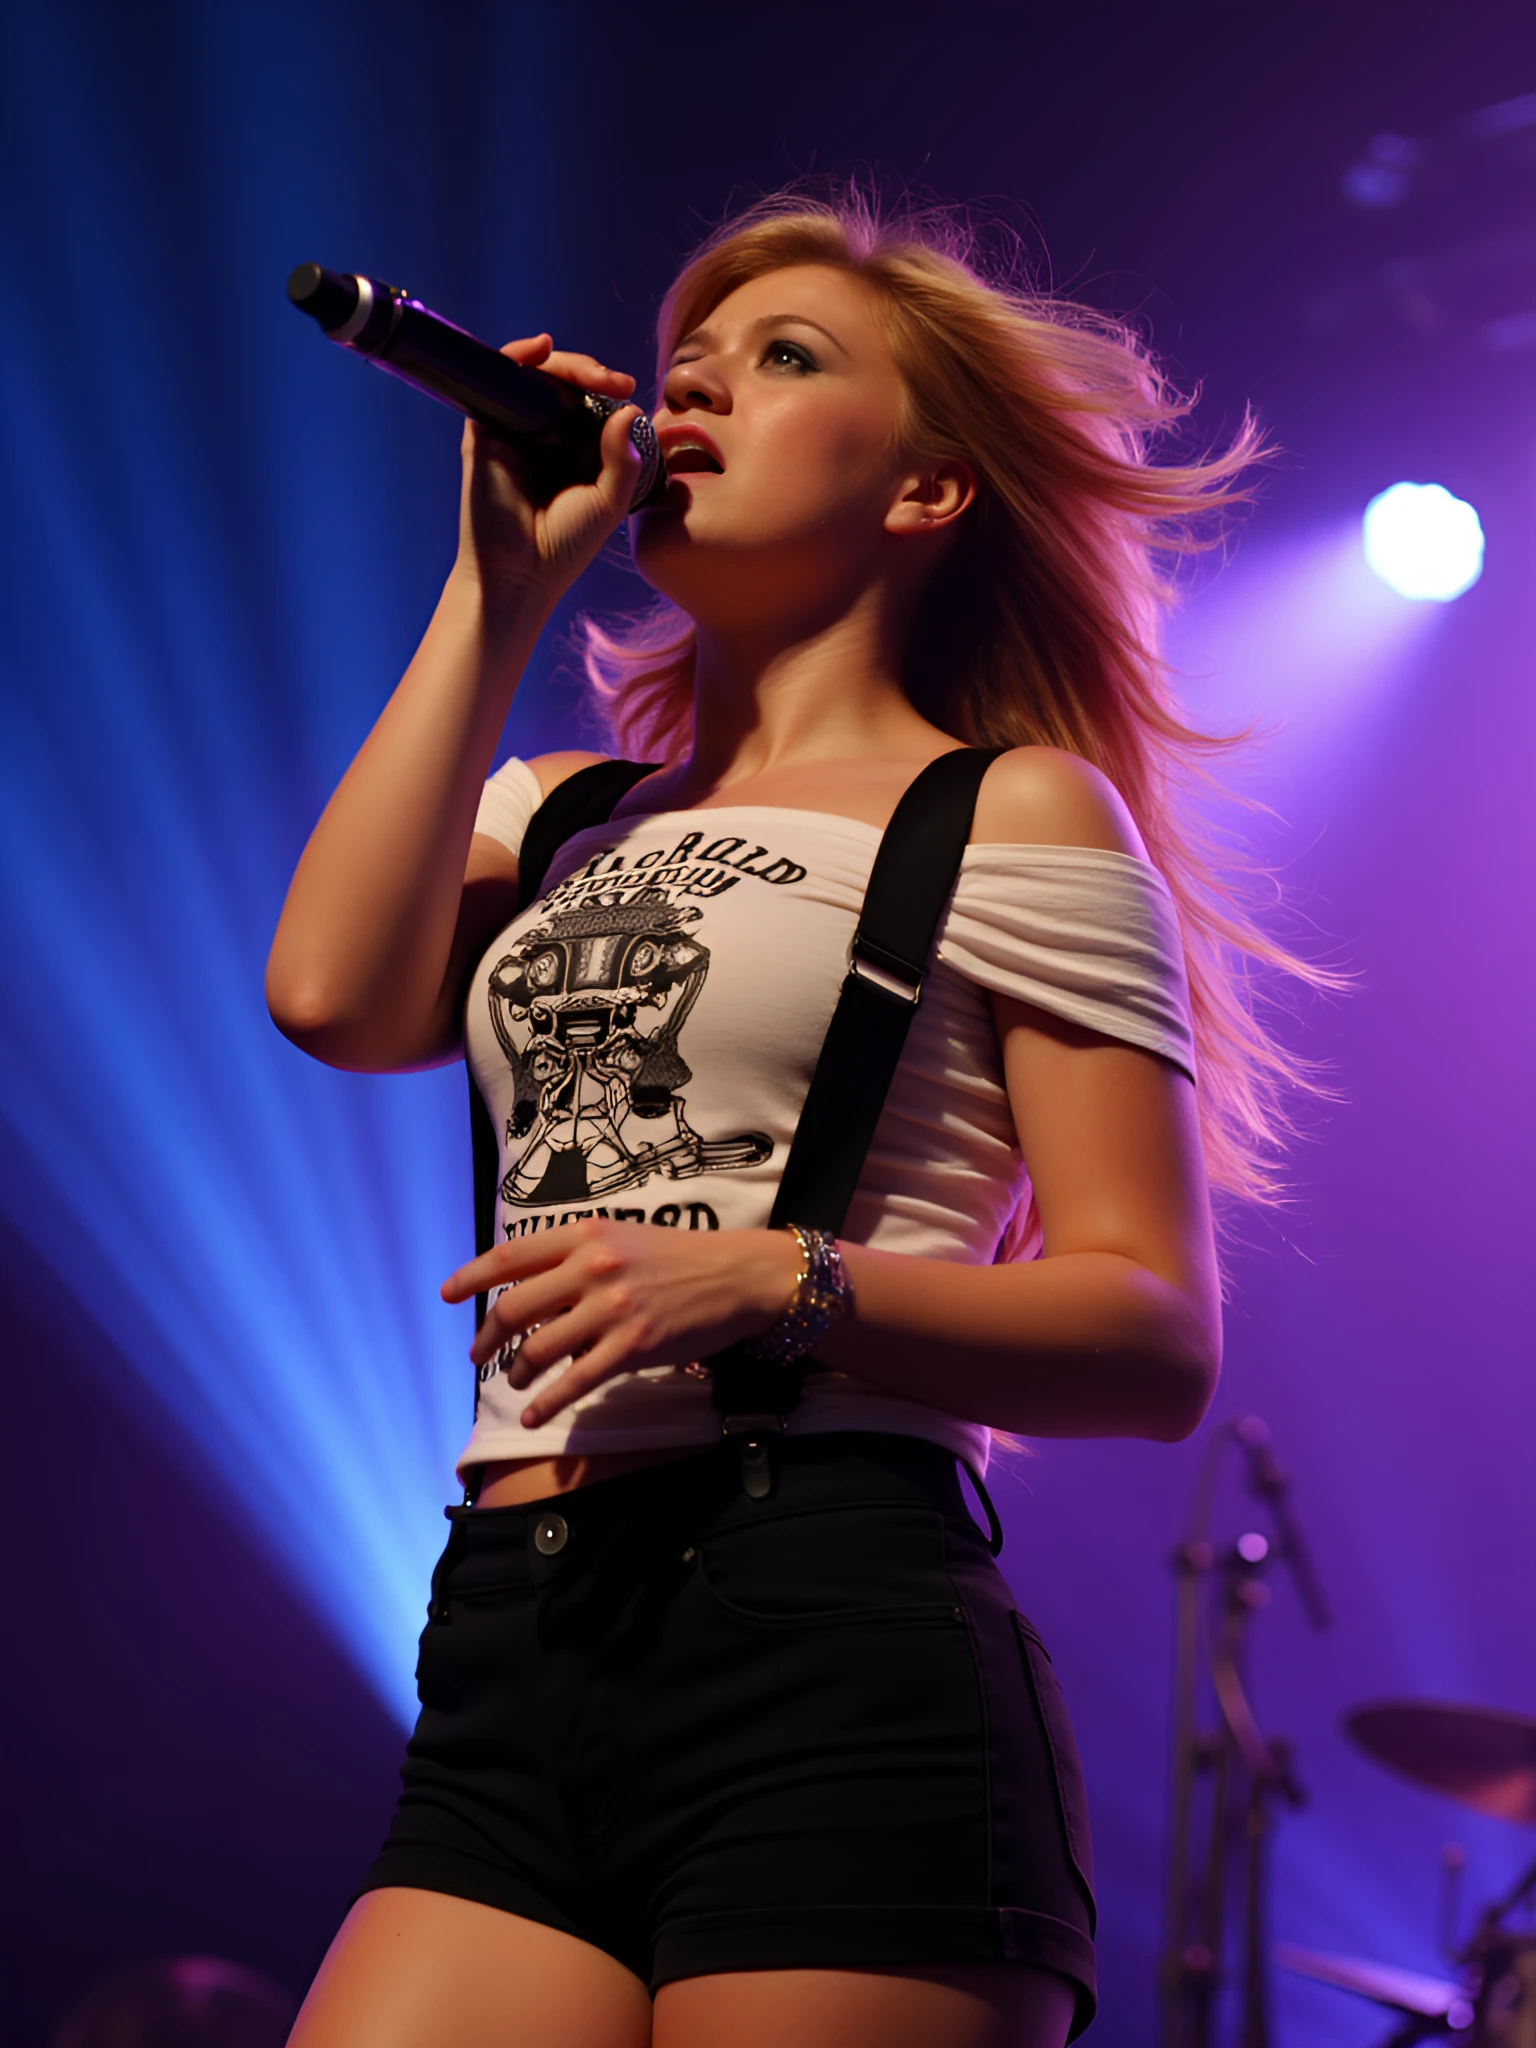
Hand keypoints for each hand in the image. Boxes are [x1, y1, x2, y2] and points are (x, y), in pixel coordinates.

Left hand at [441, 1217, 802, 1428]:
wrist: (736, 1276)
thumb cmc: (677, 1258)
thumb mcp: (621, 1240)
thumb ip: (575, 1259)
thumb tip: (529, 1292)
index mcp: (585, 1235)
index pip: (511, 1255)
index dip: (471, 1277)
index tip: (448, 1295)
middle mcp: (593, 1267)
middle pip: (514, 1307)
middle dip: (487, 1337)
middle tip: (478, 1355)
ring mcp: (611, 1308)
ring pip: (539, 1348)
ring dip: (517, 1372)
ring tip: (516, 1380)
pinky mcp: (632, 1346)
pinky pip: (575, 1381)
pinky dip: (547, 1403)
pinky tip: (534, 1414)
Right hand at [453, 335, 641, 605]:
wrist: (519, 575)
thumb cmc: (564, 547)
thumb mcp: (608, 502)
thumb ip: (622, 459)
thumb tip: (630, 409)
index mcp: (571, 451)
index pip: (586, 402)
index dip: (605, 387)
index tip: (626, 387)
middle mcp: (540, 437)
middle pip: (561, 383)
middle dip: (588, 371)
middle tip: (613, 380)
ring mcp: (511, 432)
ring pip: (532, 376)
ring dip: (562, 361)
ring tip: (589, 372)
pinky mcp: (484, 432)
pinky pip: (496, 382)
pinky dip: (516, 357)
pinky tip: (539, 349)